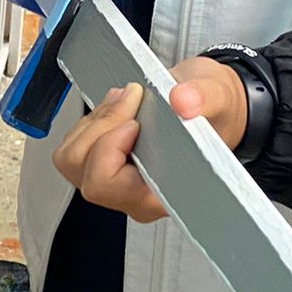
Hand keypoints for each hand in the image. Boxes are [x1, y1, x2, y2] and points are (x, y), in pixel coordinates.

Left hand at [51, 59, 248, 223]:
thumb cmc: (212, 112)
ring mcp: (116, 183)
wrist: (208, 105)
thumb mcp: (217, 96)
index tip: (135, 124)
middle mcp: (135, 195)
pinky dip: (89, 122)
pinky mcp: (101, 166)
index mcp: (163, 195)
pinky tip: (116, 108)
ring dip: (93, 124)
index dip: (113, 152)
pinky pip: (74, 149)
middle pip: (90, 177)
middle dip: (102, 131)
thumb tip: (183, 102)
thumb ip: (203, 99)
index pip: (116, 189)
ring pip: (74, 162)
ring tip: (123, 101)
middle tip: (129, 101)